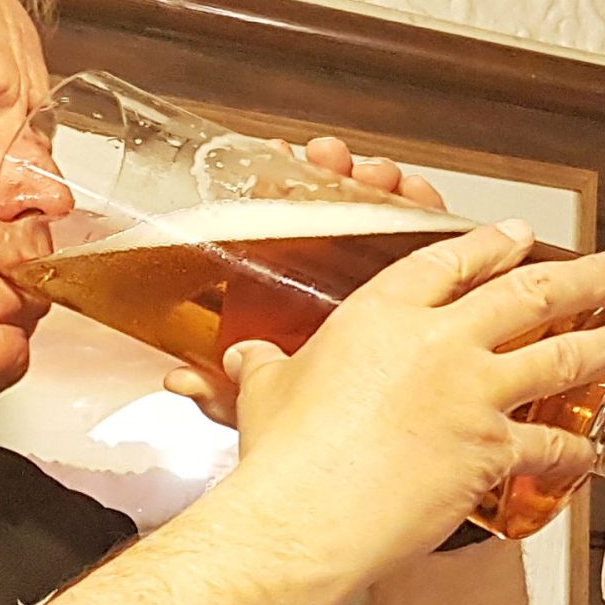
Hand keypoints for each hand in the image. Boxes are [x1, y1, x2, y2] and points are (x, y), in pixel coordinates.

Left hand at [159, 136, 453, 427]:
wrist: (370, 449)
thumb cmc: (312, 427)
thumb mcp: (261, 410)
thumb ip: (222, 394)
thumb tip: (176, 382)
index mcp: (287, 291)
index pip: (281, 221)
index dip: (279, 182)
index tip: (279, 155)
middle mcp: (332, 276)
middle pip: (334, 206)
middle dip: (335, 172)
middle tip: (332, 159)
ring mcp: (378, 276)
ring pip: (380, 214)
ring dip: (378, 183)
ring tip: (378, 174)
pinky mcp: (425, 287)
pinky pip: (428, 240)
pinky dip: (426, 210)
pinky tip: (420, 194)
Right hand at [218, 219, 604, 568]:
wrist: (307, 517)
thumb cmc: (284, 457)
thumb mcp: (265, 392)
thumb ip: (266, 368)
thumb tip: (245, 358)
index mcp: (383, 314)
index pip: (450, 260)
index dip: (492, 244)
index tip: (519, 236)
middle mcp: (440, 343)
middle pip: (527, 294)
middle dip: (583, 277)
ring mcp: (474, 395)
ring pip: (558, 357)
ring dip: (603, 346)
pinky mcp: (493, 451)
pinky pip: (550, 446)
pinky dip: (576, 450)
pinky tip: (591, 451)